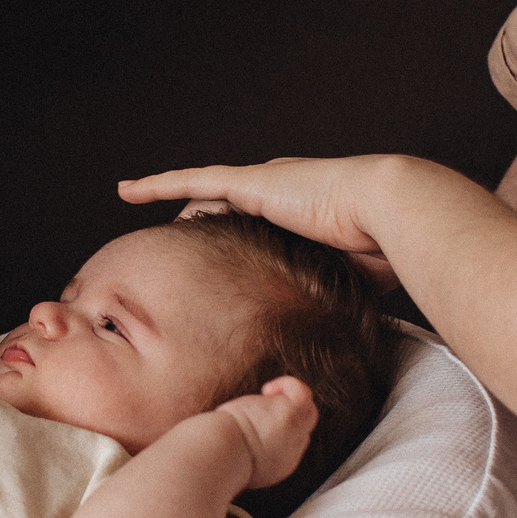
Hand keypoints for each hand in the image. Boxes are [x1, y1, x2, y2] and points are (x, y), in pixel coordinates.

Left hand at [121, 156, 408, 288]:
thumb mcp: (349, 281)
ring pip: (202, 193)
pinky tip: (129, 190)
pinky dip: (159, 184)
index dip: (231, 239)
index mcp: (302, 214)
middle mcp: (279, 193)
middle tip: (172, 245)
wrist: (387, 214)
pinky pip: (192, 182)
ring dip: (170, 202)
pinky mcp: (249, 181)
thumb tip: (334, 336)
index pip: (255, 226)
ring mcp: (262, 184)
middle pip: (223, 208)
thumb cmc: (381, 251)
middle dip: (197, 222)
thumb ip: (333, 298)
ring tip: (137, 208)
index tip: (217, 259)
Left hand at [213, 376, 318, 489]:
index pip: (289, 444)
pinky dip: (287, 384)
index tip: (254, 425)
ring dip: (286, 398)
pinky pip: (303, 392)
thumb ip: (244, 453)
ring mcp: (295, 433)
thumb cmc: (215, 455)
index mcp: (277, 466)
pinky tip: (266, 389)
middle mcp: (291, 452)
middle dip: (283, 414)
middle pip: (301, 428)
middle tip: (257, 411)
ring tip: (262, 398)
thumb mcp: (235, 461)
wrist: (220, 454)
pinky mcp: (293, 414)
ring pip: (307, 411)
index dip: (276, 429)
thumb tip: (232, 445)